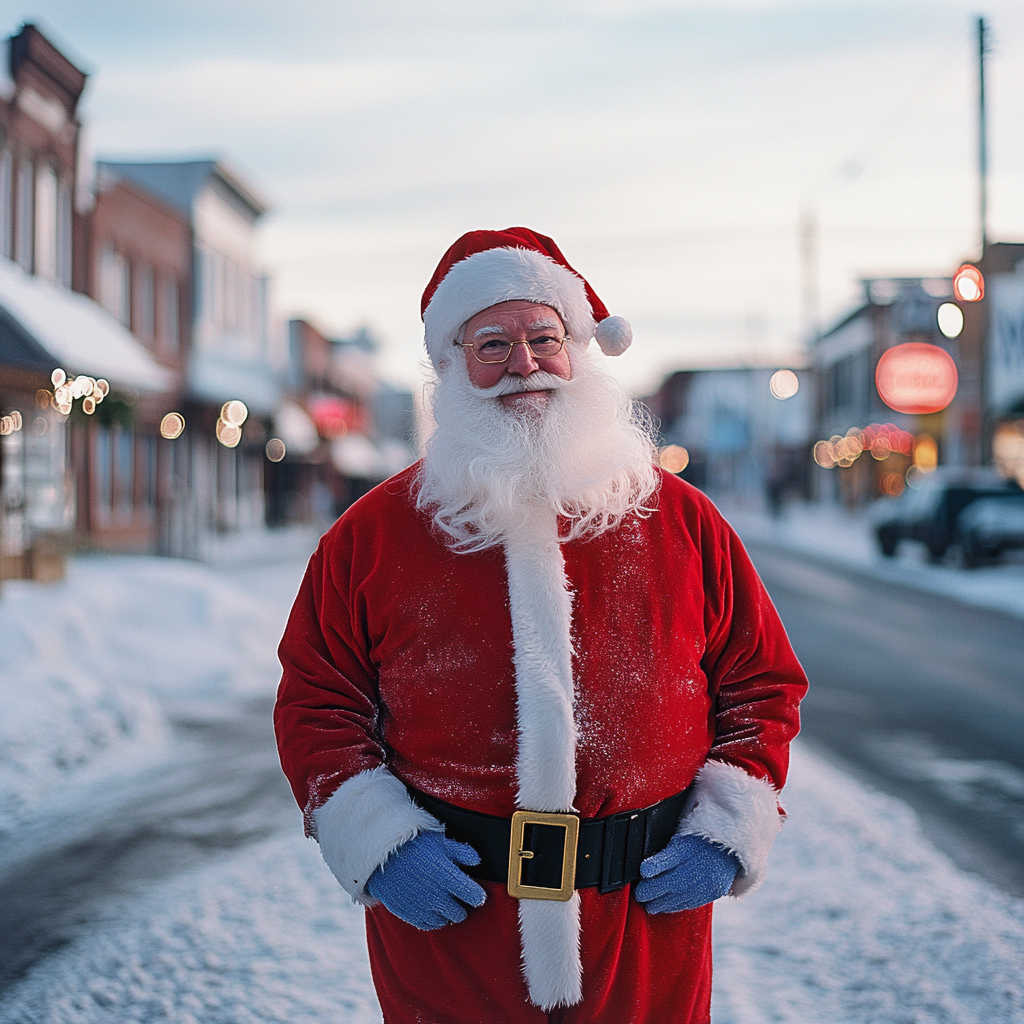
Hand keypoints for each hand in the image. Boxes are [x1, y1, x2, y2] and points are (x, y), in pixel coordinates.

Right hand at [365, 831, 485, 929]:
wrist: (380, 856)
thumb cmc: (413, 845)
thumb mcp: (440, 841)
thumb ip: (462, 852)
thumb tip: (477, 861)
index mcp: (449, 878)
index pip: (475, 897)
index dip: (478, 895)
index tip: (475, 891)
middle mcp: (438, 897)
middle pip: (460, 913)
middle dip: (461, 904)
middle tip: (456, 894)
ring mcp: (423, 909)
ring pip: (445, 921)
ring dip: (447, 912)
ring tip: (442, 899)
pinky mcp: (410, 915)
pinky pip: (428, 925)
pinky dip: (433, 918)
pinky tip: (431, 907)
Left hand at [635, 833, 738, 912]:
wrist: (731, 849)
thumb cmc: (699, 840)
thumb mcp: (680, 838)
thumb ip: (665, 852)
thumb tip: (645, 869)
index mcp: (686, 847)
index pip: (666, 859)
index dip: (651, 867)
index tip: (642, 873)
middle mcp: (697, 865)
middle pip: (669, 883)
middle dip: (649, 891)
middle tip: (639, 895)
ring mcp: (706, 881)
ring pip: (678, 897)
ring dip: (660, 903)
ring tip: (649, 905)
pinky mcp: (713, 893)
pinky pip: (690, 903)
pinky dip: (675, 906)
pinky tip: (665, 906)